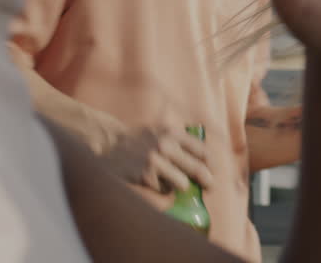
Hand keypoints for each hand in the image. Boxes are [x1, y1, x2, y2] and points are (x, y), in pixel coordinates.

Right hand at [89, 112, 212, 192]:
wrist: (109, 144)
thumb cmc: (139, 140)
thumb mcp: (161, 130)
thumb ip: (180, 140)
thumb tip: (204, 160)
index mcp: (173, 132)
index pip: (202, 150)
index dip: (210, 163)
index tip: (211, 170)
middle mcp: (166, 145)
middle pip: (198, 169)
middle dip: (207, 180)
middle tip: (210, 186)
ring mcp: (156, 161)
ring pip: (182, 184)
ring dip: (180, 186)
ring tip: (172, 181)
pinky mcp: (145, 176)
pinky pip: (164, 190)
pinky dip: (162, 188)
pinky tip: (153, 181)